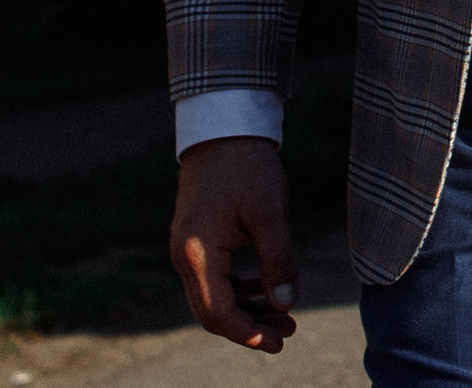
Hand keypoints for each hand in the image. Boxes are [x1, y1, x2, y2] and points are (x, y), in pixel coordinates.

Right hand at [169, 136, 298, 352]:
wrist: (224, 129)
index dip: (248, 333)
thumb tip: (286, 304)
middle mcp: (183, 258)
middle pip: (213, 311)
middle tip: (288, 333)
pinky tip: (268, 289)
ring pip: (215, 297)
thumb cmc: (249, 166)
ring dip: (248, 309)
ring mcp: (187, 251)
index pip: (217, 313)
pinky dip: (241, 289)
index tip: (278, 342)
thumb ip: (278, 260)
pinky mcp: (196, 242)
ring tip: (286, 315)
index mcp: (196, 253)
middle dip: (250, 326)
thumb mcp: (270, 212)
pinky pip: (216, 279)